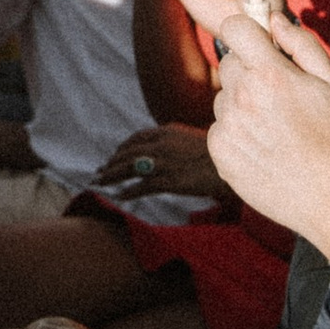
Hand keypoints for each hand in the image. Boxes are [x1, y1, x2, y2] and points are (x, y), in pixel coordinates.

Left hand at [96, 123, 218, 201]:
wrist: (230, 163)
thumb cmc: (215, 152)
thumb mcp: (189, 137)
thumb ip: (171, 140)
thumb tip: (160, 146)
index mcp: (165, 132)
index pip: (135, 138)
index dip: (122, 149)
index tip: (113, 157)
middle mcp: (160, 145)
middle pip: (127, 153)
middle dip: (111, 163)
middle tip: (99, 172)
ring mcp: (163, 163)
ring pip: (129, 168)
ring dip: (111, 175)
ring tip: (100, 182)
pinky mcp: (169, 181)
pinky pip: (142, 187)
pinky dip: (128, 192)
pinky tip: (119, 196)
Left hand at [173, 0, 329, 238]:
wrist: (329, 197)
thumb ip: (301, 44)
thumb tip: (273, 19)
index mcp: (269, 74)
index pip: (234, 28)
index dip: (247, 32)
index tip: (259, 45)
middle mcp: (242, 96)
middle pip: (229, 64)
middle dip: (249, 72)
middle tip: (277, 98)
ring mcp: (227, 125)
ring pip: (224, 98)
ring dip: (241, 106)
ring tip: (274, 130)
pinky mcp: (219, 151)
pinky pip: (220, 128)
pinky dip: (236, 134)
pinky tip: (263, 148)